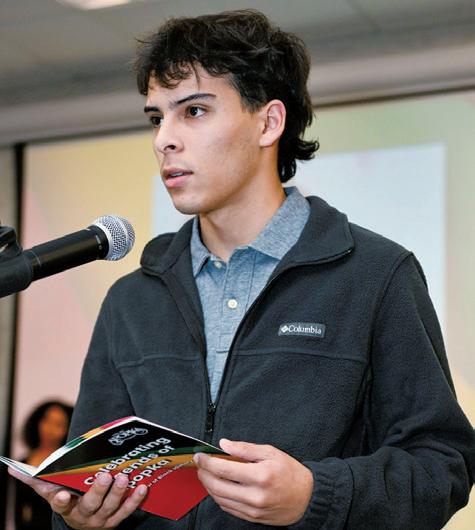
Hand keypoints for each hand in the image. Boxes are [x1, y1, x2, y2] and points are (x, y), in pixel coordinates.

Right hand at [9, 467, 146, 528]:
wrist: (82, 521)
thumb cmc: (66, 496)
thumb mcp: (49, 490)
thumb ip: (33, 479)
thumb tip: (10, 467)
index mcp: (65, 506)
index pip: (61, 505)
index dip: (61, 500)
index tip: (63, 494)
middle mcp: (83, 515)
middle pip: (90, 505)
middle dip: (98, 491)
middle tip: (106, 476)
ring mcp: (101, 520)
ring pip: (110, 509)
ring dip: (118, 494)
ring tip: (124, 477)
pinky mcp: (115, 521)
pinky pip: (127, 512)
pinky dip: (136, 500)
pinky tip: (144, 486)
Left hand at [194, 439, 312, 525]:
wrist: (307, 498)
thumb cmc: (290, 472)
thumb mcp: (270, 452)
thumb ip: (245, 448)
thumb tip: (224, 444)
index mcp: (260, 475)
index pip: (224, 469)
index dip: (207, 462)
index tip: (200, 455)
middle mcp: (255, 495)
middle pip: (218, 486)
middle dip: (203, 474)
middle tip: (200, 464)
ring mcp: (253, 509)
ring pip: (220, 499)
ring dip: (208, 486)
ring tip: (206, 474)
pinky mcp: (252, 518)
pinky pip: (228, 508)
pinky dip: (219, 497)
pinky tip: (218, 486)